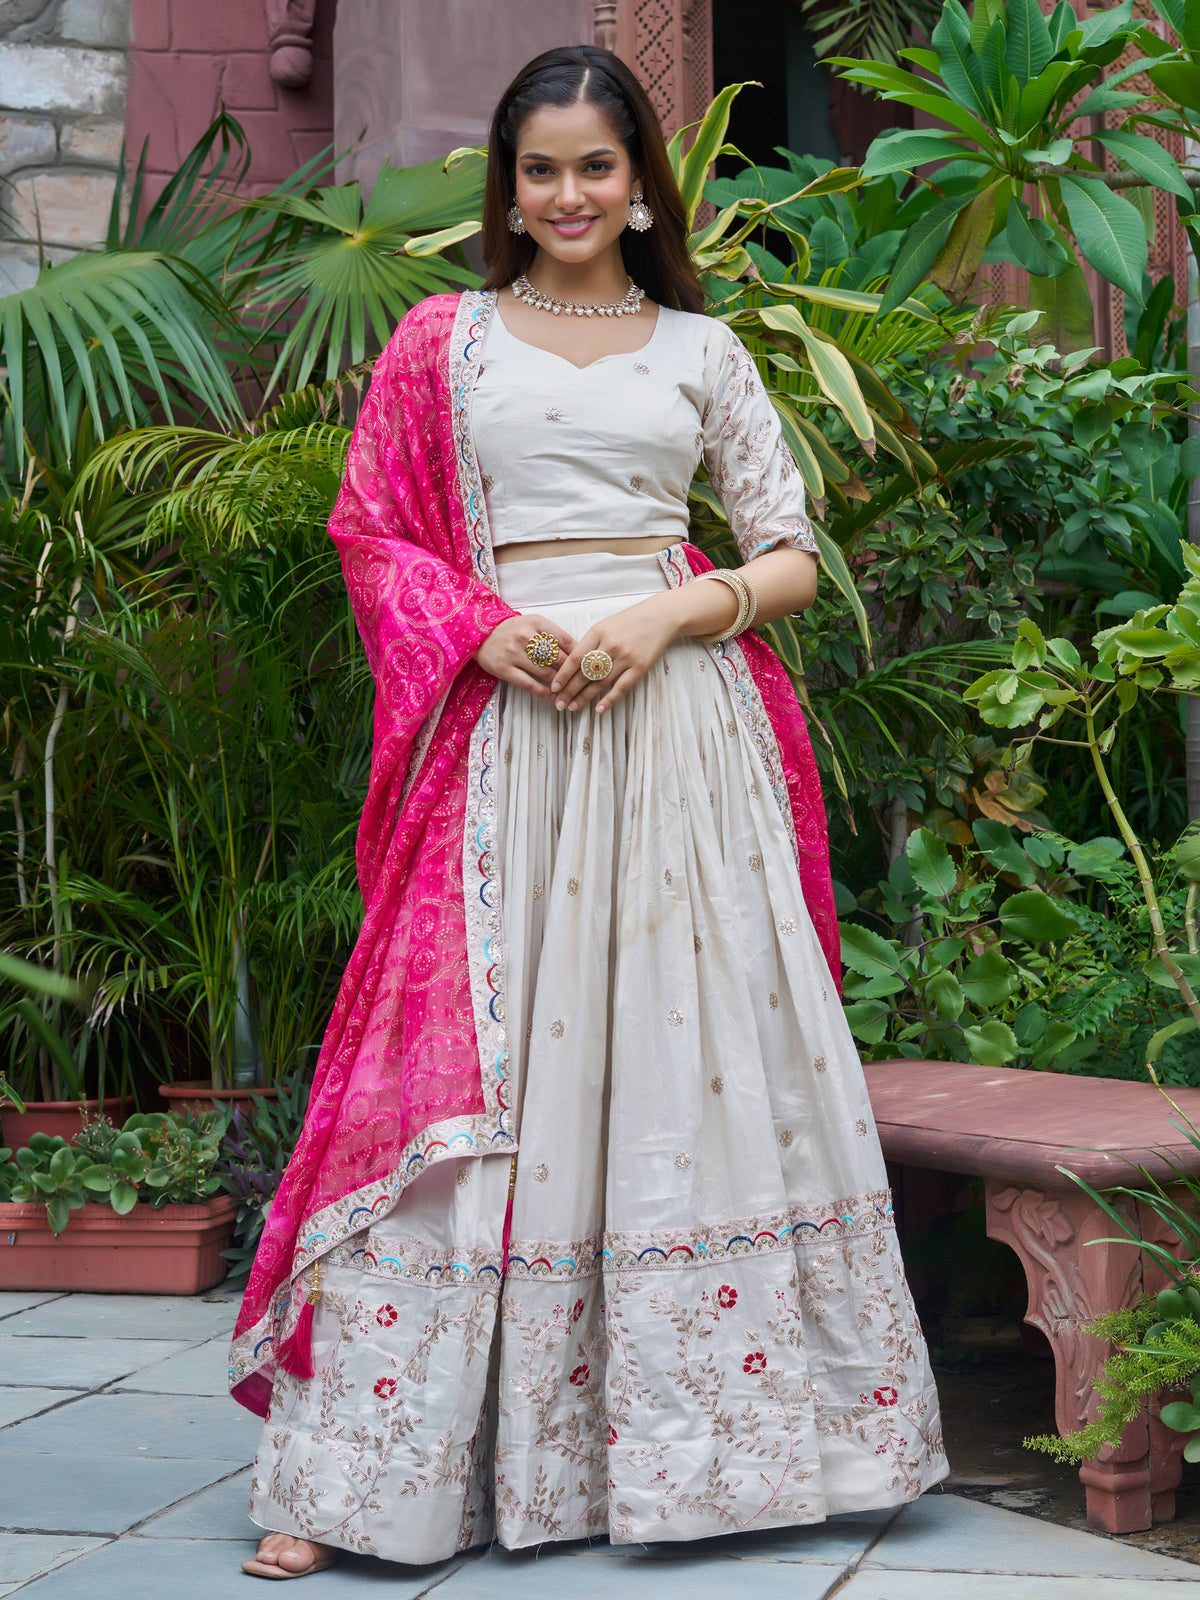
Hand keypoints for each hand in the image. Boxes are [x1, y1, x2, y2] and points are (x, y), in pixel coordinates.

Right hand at [473, 614, 576, 697]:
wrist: (480, 634)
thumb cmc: (511, 629)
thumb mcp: (533, 623)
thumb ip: (553, 635)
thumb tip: (578, 652)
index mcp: (537, 623)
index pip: (565, 640)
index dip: (579, 655)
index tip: (587, 665)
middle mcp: (526, 637)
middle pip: (558, 659)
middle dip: (572, 673)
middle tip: (582, 683)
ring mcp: (514, 653)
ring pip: (546, 673)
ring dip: (560, 685)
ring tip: (569, 692)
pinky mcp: (504, 669)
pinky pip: (529, 684)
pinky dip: (543, 692)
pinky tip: (552, 696)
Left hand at [551, 595, 678, 713]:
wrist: (661, 616)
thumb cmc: (631, 620)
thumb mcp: (606, 625)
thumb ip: (591, 642)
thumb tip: (573, 664)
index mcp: (599, 632)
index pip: (575, 658)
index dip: (563, 675)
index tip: (554, 687)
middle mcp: (611, 645)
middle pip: (585, 673)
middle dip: (569, 690)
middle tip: (559, 703)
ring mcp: (626, 657)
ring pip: (600, 682)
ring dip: (585, 697)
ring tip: (573, 707)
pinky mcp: (640, 667)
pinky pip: (621, 687)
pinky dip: (609, 700)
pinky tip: (598, 710)